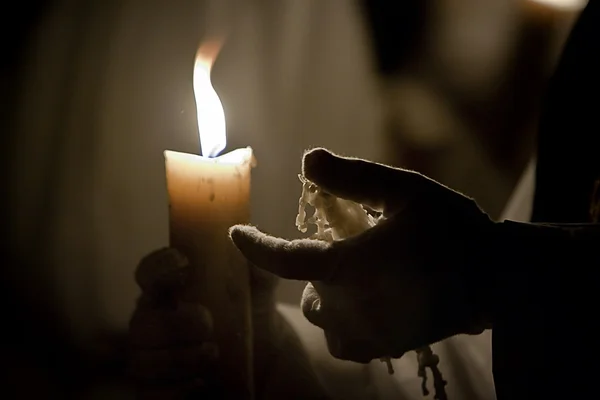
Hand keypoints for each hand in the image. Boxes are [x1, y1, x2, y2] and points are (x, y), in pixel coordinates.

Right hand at [129, 248, 329, 398]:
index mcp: (171, 291)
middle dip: (173, 323)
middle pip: (139, 323)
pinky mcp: (160, 392)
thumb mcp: (261, 285)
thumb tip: (243, 233)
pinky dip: (175, 390)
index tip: (184, 264)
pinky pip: (149, 395)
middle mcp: (155, 324)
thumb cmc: (252, 311)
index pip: (147, 274)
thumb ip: (255, 260)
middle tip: (207, 322)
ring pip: (140, 361)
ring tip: (214, 353)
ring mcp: (154, 360)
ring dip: (178, 358)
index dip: (158, 268)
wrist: (268, 359)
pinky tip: (202, 383)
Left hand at [229, 148, 494, 364]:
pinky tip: (371, 303)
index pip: (282, 260)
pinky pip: (349, 343)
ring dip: (329, 298)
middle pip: (308, 294)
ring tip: (359, 278)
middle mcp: (350, 307)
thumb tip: (308, 159)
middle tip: (349, 248)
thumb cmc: (452, 230)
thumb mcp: (404, 191)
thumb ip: (352, 177)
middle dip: (316, 271)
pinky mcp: (389, 347)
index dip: (254, 246)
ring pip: (325, 321)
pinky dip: (348, 324)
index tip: (236, 234)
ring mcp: (369, 333)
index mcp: (347, 267)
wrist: (497, 279)